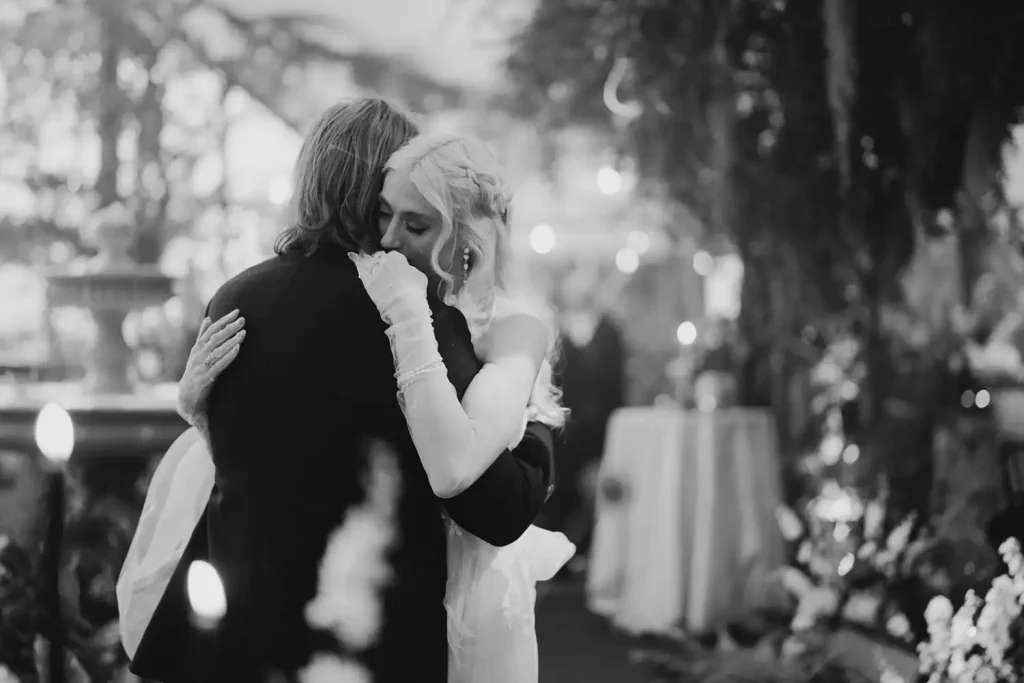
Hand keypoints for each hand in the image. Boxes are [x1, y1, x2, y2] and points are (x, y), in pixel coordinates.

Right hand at [177, 310, 244, 424]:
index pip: (211, 330)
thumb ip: (203, 336)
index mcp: (197, 349)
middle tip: (243, 319)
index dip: (223, 320)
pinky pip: (218, 365)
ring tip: (243, 332)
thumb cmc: (194, 374)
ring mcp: (201, 367)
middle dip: (229, 327)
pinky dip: (228, 356)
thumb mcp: (197, 353)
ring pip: (216, 350)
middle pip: (215, 338)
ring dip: (230, 340)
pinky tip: (237, 349)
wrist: (186, 400)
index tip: (237, 311)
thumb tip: (208, 318)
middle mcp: (198, 356)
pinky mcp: (205, 379)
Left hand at [349, 251, 429, 324]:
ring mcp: (373, 272)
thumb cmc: (415, 291)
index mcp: (396, 257)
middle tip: (390, 273)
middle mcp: (382, 262)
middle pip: (381, 259)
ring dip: (373, 266)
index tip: (399, 268)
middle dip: (384, 264)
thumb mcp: (420, 276)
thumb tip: (407, 269)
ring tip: (377, 272)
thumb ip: (411, 269)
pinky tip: (355, 260)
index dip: (397, 262)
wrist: (404, 307)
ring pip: (371, 264)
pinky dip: (360, 267)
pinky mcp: (367, 283)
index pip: (394, 255)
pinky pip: (361, 271)